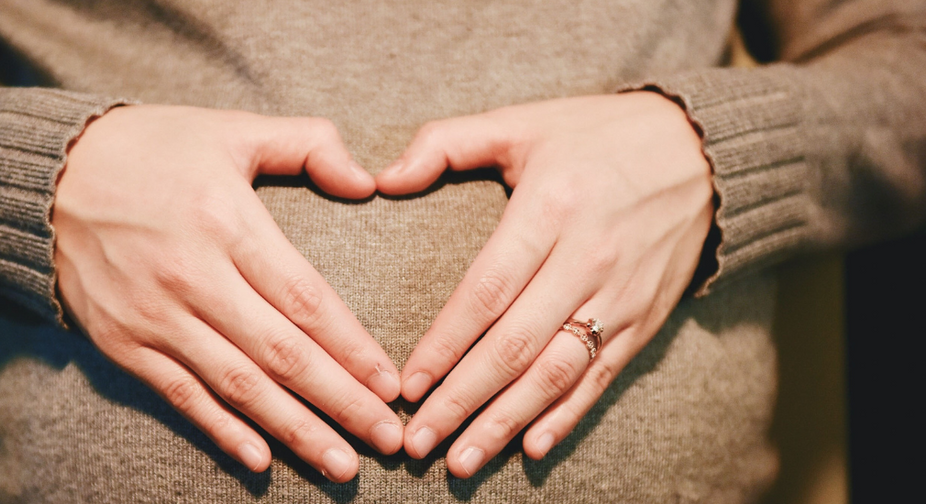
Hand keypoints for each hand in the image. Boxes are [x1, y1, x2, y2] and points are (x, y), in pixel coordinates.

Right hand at [53, 105, 402, 481]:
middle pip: (281, 354)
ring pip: (238, 386)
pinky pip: (180, 396)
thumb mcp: (232, 129)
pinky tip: (261, 460)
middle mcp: (192, 276)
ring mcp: (153, 316)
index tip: (392, 384)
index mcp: (226, 221)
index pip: (305, 299)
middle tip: (387, 441)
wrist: (48, 174)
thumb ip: (308, 144)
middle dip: (341, 402)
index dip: (353, 348)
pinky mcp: (122, 342)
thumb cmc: (153, 148)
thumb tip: (368, 181)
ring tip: (342, 464)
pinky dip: (221, 431)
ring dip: (295, 430)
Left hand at [376, 92, 713, 476]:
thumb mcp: (522, 122)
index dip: (444, 343)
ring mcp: (621, 295)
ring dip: (506, 422)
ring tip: (462, 461)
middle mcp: (587, 259)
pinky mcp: (645, 318)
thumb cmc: (596, 136)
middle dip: (462, 400)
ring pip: (556, 373)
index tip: (406, 385)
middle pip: (515, 346)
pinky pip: (602, 376)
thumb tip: (382, 178)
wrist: (702, 151)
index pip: (487, 291)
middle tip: (417, 442)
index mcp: (550, 209)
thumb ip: (446, 143)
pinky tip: (531, 448)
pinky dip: (567, 416)